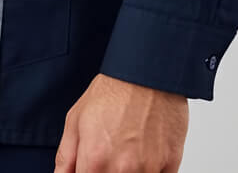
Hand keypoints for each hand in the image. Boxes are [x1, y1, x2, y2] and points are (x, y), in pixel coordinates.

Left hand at [55, 75, 187, 172]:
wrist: (146, 73)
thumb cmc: (112, 92)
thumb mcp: (76, 118)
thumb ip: (66, 156)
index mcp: (94, 159)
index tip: (89, 167)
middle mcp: (122, 169)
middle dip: (106, 171)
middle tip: (108, 155)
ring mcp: (148, 169)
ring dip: (129, 171)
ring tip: (126, 151)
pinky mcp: (170, 166)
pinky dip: (150, 171)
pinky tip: (144, 153)